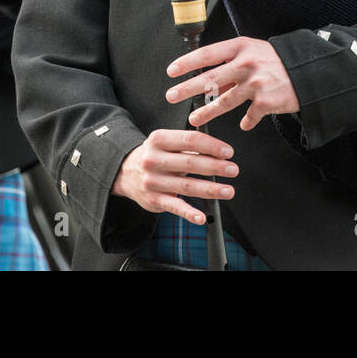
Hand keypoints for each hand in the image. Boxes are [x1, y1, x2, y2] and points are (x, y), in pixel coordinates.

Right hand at [111, 129, 237, 225]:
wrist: (123, 172)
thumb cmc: (153, 155)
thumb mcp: (164, 142)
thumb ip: (187, 144)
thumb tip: (217, 150)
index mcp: (159, 140)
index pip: (190, 139)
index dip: (211, 145)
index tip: (228, 152)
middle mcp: (154, 160)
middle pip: (190, 163)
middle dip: (215, 167)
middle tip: (233, 170)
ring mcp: (153, 181)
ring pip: (186, 186)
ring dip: (210, 189)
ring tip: (228, 190)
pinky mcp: (153, 200)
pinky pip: (174, 207)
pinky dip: (189, 213)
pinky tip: (201, 217)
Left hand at [165, 36, 299, 130]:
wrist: (309, 71)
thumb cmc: (278, 60)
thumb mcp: (254, 51)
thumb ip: (233, 62)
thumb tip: (209, 76)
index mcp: (241, 48)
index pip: (207, 54)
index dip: (187, 62)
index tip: (172, 71)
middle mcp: (246, 64)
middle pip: (210, 79)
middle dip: (187, 89)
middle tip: (171, 96)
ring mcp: (256, 84)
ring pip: (224, 101)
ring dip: (207, 112)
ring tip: (194, 118)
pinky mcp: (266, 102)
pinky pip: (250, 116)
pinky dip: (247, 122)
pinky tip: (244, 125)